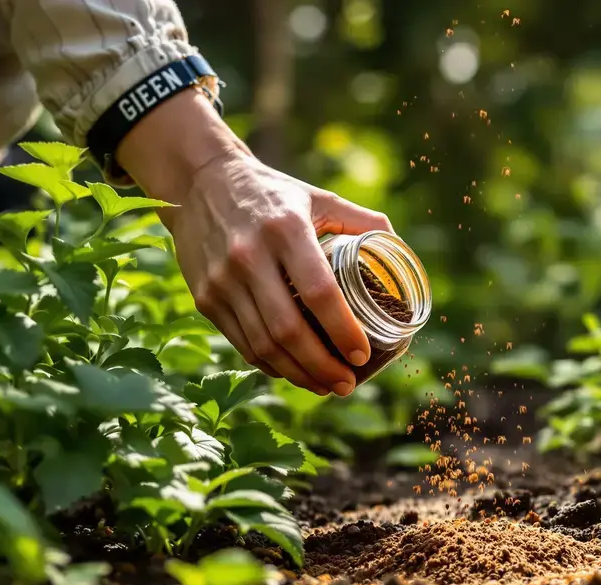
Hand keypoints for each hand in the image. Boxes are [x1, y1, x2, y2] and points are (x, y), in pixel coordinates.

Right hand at [114, 90, 393, 395]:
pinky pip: (241, 343)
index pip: (319, 292)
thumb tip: (400, 250)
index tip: (361, 354)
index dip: (342, 330)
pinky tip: (293, 372)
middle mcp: (250, 256)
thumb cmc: (272, 193)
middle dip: (322, 366)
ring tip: (326, 386)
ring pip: (263, 344)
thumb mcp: (318, 197)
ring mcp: (222, 280)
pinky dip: (270, 365)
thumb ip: (360, 221)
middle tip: (347, 383)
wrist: (199, 182)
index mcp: (286, 229)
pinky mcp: (205, 297)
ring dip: (298, 374)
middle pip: (288, 329)